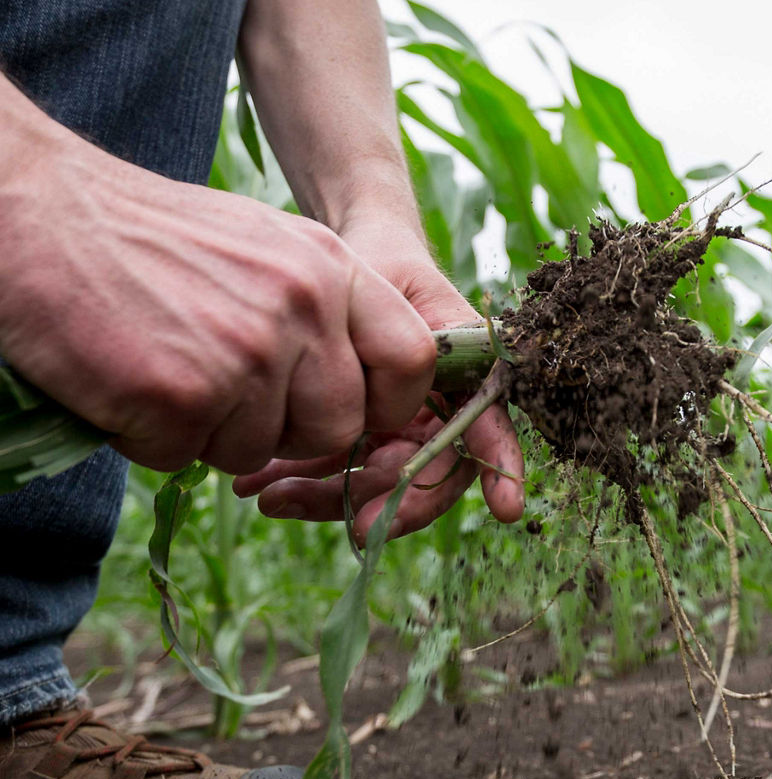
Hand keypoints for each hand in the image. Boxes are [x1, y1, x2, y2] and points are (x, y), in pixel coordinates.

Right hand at [0, 123, 435, 473]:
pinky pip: (184, 458)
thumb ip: (320, 307)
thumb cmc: (145, 234)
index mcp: (332, 267)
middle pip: (338, 426)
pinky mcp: (183, 395)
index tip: (349, 414)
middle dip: (285, 431)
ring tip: (161, 368)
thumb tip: (356, 386)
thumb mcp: (263, 244)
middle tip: (223, 396)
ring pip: (258, 449)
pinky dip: (149, 437)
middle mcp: (304, 306)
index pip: (414, 359)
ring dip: (208, 432)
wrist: (32, 209)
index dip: (387, 405)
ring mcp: (247, 352)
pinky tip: (123, 382)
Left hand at [231, 218, 524, 542]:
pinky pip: (335, 473)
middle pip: (426, 475)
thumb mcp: (401, 296)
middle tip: (350, 524)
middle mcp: (441, 413)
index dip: (502, 469)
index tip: (508, 508)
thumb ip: (414, 350)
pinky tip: (257, 486)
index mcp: (469, 379)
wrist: (348, 255)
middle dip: (387, 502)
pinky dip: (298, 482)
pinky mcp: (356, 437)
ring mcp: (399, 430)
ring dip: (325, 499)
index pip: (489, 429)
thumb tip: (409, 417)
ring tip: (267, 496)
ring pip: (375, 485)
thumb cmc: (384, 266)